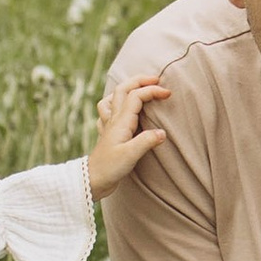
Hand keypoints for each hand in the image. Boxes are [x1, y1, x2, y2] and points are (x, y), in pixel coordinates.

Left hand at [85, 75, 169, 200]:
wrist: (92, 180)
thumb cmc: (110, 168)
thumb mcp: (130, 155)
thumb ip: (146, 141)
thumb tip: (162, 132)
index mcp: (121, 121)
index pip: (137, 96)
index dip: (152, 91)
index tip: (168, 94)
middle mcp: (114, 119)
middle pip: (123, 89)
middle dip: (139, 80)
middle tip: (156, 79)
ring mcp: (109, 125)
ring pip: (114, 97)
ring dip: (126, 89)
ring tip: (138, 89)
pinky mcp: (108, 134)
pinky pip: (107, 112)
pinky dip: (114, 104)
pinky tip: (118, 110)